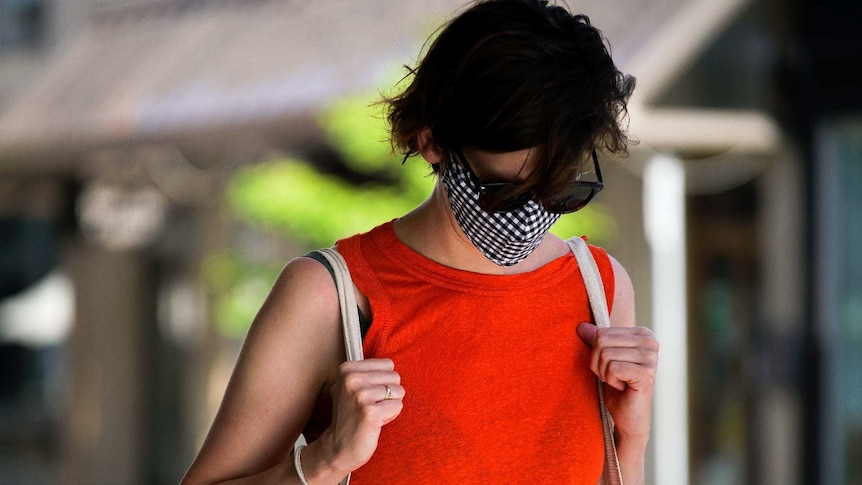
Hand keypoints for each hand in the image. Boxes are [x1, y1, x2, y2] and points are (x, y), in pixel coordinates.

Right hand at [319, 358, 403, 473]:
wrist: (338, 446)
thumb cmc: (350, 415)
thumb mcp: (350, 387)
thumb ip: (367, 372)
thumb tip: (391, 365)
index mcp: (347, 369)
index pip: (387, 364)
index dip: (383, 381)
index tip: (368, 394)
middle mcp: (352, 379)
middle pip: (395, 376)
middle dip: (389, 393)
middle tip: (371, 406)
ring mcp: (360, 396)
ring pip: (398, 391)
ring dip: (390, 405)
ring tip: (373, 414)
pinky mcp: (370, 413)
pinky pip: (397, 406)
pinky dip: (391, 415)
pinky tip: (376, 422)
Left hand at [576, 323, 657, 441]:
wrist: (628, 415)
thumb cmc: (617, 384)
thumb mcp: (602, 358)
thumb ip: (594, 339)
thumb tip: (580, 325)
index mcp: (642, 333)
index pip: (601, 332)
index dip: (596, 352)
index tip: (610, 365)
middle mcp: (650, 342)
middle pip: (602, 341)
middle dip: (597, 362)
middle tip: (611, 375)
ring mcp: (651, 357)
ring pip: (605, 354)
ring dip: (604, 373)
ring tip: (618, 381)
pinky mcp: (647, 373)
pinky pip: (612, 368)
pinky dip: (610, 380)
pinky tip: (623, 387)